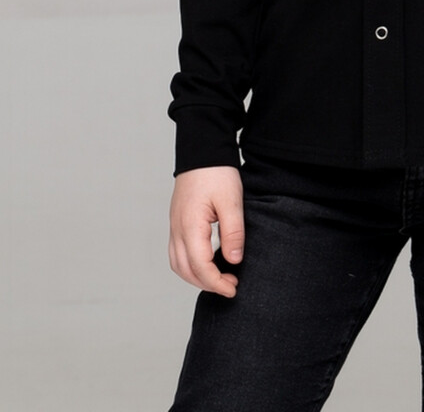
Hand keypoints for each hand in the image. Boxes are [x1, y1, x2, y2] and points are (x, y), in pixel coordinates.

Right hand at [168, 165, 244, 296]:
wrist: (202, 151)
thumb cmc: (217, 172)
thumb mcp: (232, 200)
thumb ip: (233, 232)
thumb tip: (233, 261)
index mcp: (190, 226)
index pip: (200, 266)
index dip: (216, 283)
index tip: (233, 289)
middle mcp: (177, 229)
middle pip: (186, 270)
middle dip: (207, 284)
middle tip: (230, 286)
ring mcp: (174, 226)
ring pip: (178, 264)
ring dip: (196, 277)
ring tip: (219, 278)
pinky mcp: (177, 222)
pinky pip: (177, 253)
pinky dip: (190, 265)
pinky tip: (207, 263)